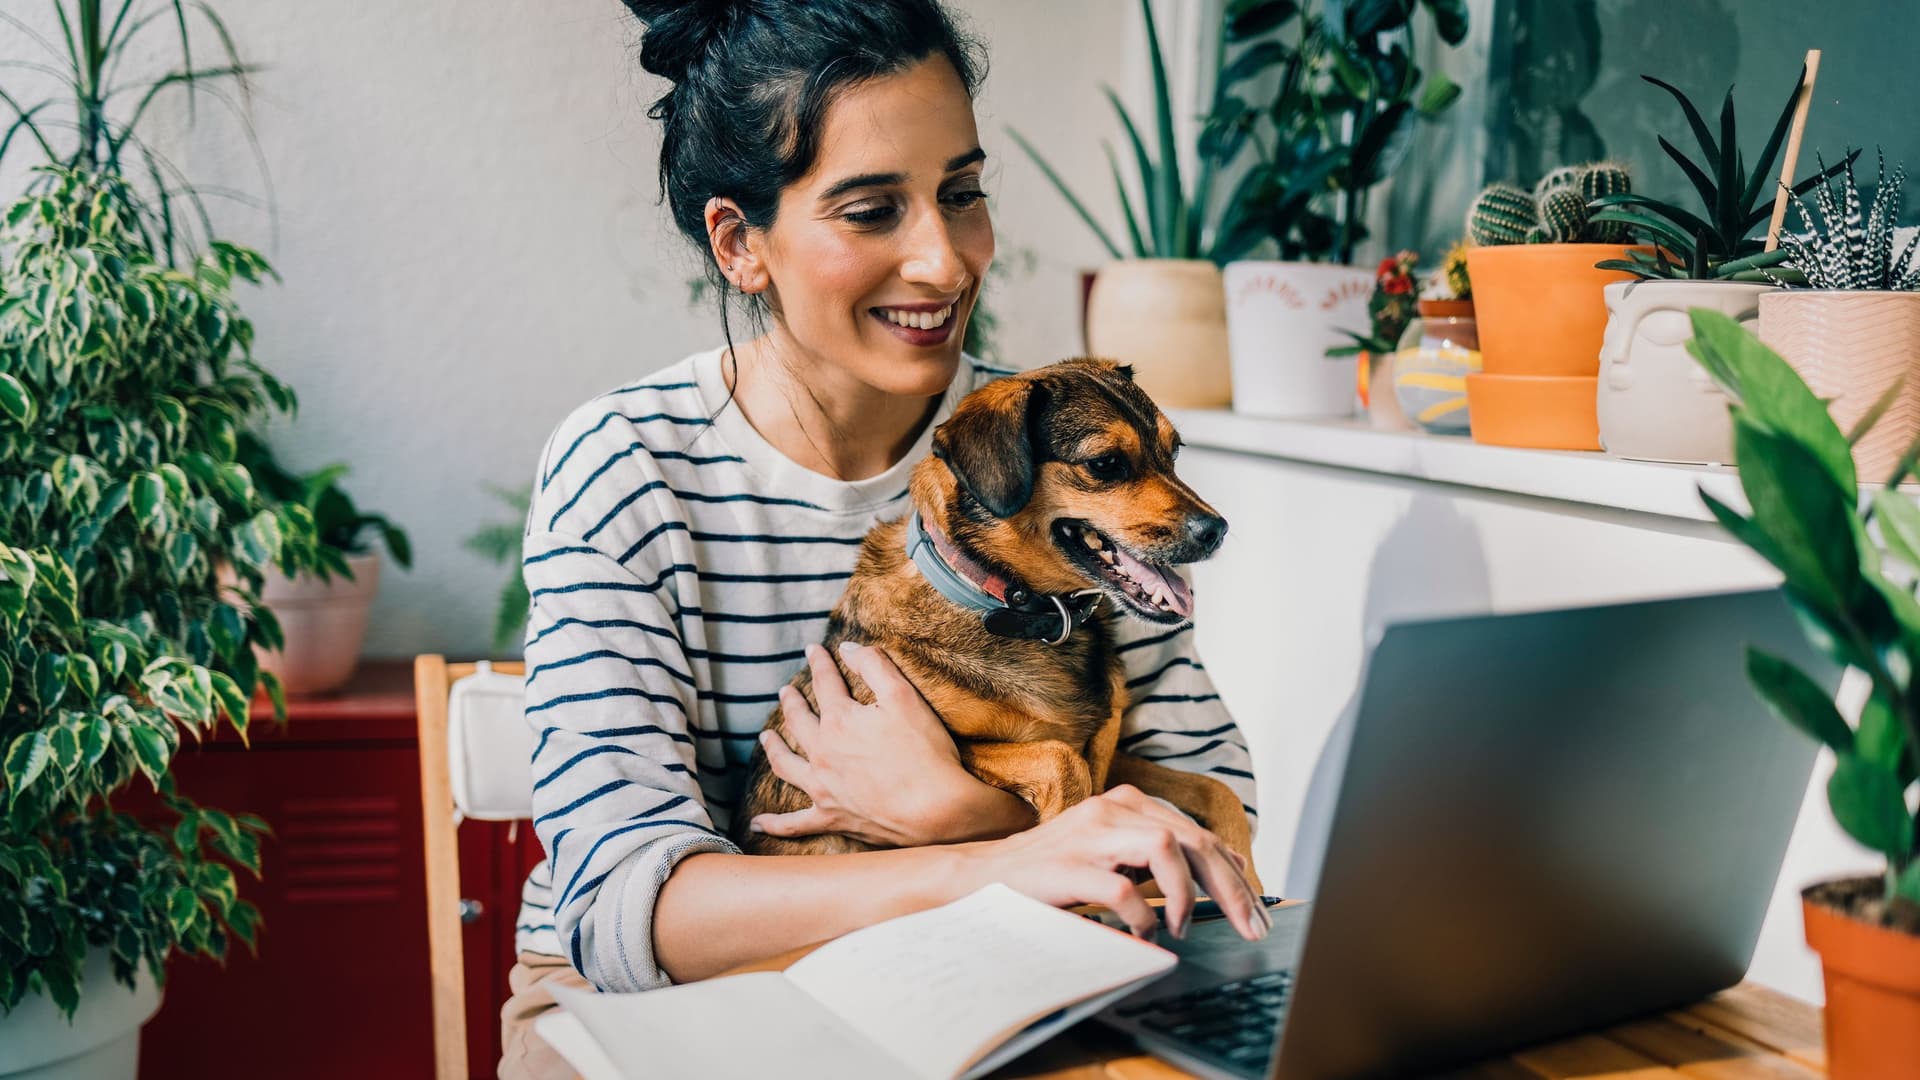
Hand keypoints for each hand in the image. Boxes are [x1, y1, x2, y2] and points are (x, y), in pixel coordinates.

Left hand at [750, 641, 1030, 846]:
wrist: (935, 810)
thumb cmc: (925, 752)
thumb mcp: (904, 697)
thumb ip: (874, 666)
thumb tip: (847, 647)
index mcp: (840, 720)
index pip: (824, 683)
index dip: (819, 662)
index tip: (814, 649)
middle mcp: (823, 752)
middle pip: (798, 721)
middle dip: (792, 702)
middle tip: (787, 692)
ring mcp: (823, 788)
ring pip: (786, 765)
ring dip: (774, 748)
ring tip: (766, 738)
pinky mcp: (831, 817)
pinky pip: (794, 824)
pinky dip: (774, 824)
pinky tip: (757, 823)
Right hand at [965, 785, 1268, 942]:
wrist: (984, 877)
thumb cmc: (1053, 873)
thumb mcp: (1113, 856)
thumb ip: (1159, 856)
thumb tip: (1223, 869)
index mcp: (1127, 804)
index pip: (1196, 833)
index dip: (1233, 872)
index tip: (1256, 908)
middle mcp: (1113, 809)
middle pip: (1191, 838)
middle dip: (1229, 887)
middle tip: (1250, 926)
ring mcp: (1090, 834)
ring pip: (1165, 848)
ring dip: (1184, 893)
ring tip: (1180, 927)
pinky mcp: (1068, 866)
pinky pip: (1123, 889)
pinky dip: (1142, 917)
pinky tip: (1141, 934)